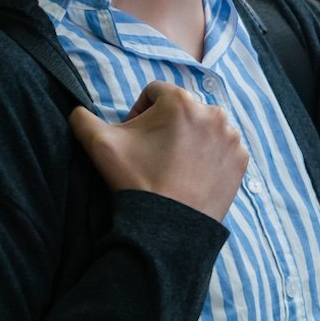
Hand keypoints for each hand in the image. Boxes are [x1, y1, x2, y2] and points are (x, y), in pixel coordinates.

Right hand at [68, 81, 249, 219]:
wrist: (168, 227)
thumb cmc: (135, 181)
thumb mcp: (99, 144)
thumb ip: (82, 118)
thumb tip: (78, 111)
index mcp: (181, 101)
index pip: (155, 93)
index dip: (140, 113)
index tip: (136, 138)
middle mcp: (213, 112)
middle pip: (182, 109)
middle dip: (167, 126)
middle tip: (154, 154)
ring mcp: (232, 137)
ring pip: (204, 127)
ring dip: (189, 138)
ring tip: (174, 165)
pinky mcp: (241, 159)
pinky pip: (222, 148)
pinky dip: (209, 156)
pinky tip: (193, 174)